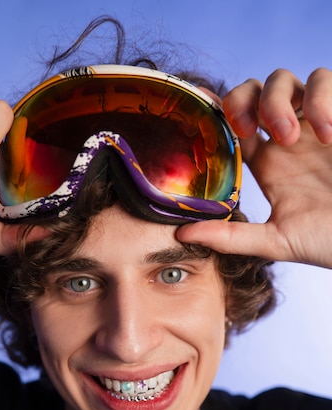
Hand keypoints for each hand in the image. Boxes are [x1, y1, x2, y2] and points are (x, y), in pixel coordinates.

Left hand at [177, 68, 331, 268]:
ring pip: (285, 79)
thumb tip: (181, 233)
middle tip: (250, 128)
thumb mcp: (276, 241)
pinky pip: (325, 79)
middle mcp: (288, 138)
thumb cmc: (328, 240)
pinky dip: (321, 98)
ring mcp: (316, 123)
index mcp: (268, 163)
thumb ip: (230, 237)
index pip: (234, 125)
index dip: (216, 113)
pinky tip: (328, 133)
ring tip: (292, 136)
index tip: (201, 108)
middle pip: (253, 91)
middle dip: (244, 100)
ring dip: (279, 101)